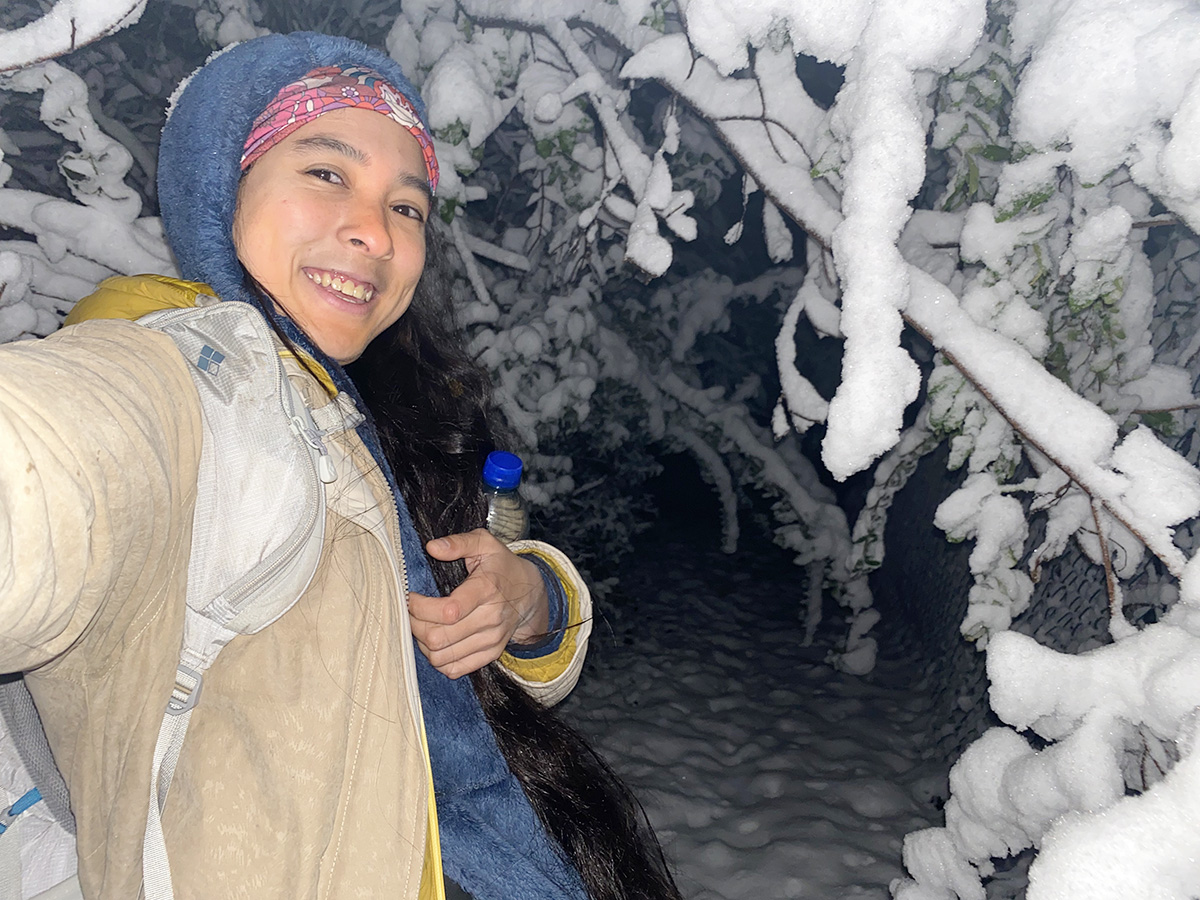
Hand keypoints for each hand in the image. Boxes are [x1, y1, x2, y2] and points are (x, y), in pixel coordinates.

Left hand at [408, 528, 550, 678]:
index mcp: (487, 589)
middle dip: (415, 625)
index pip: (448, 611)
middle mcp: (491, 618)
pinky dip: (437, 659)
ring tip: (421, 625)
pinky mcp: (490, 654)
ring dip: (422, 643)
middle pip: (439, 637)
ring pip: (442, 656)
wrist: (530, 593)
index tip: (411, 597)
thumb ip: (458, 542)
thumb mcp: (484, 543)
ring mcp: (491, 640)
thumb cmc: (501, 566)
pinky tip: (435, 641)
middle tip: (411, 612)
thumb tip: (432, 548)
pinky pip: (454, 669)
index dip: (420, 608)